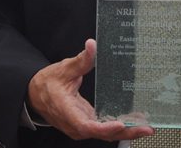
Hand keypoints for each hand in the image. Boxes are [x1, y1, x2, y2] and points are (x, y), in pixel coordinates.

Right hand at [27, 39, 153, 141]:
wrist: (35, 95)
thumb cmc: (47, 84)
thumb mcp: (63, 69)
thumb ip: (80, 60)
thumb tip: (92, 46)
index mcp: (67, 112)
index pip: (86, 126)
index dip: (104, 128)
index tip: (120, 124)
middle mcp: (75, 125)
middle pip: (102, 134)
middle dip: (126, 132)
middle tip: (146, 127)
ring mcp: (81, 127)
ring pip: (105, 134)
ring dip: (126, 132)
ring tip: (145, 125)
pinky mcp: (86, 125)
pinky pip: (104, 130)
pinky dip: (119, 128)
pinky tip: (133, 122)